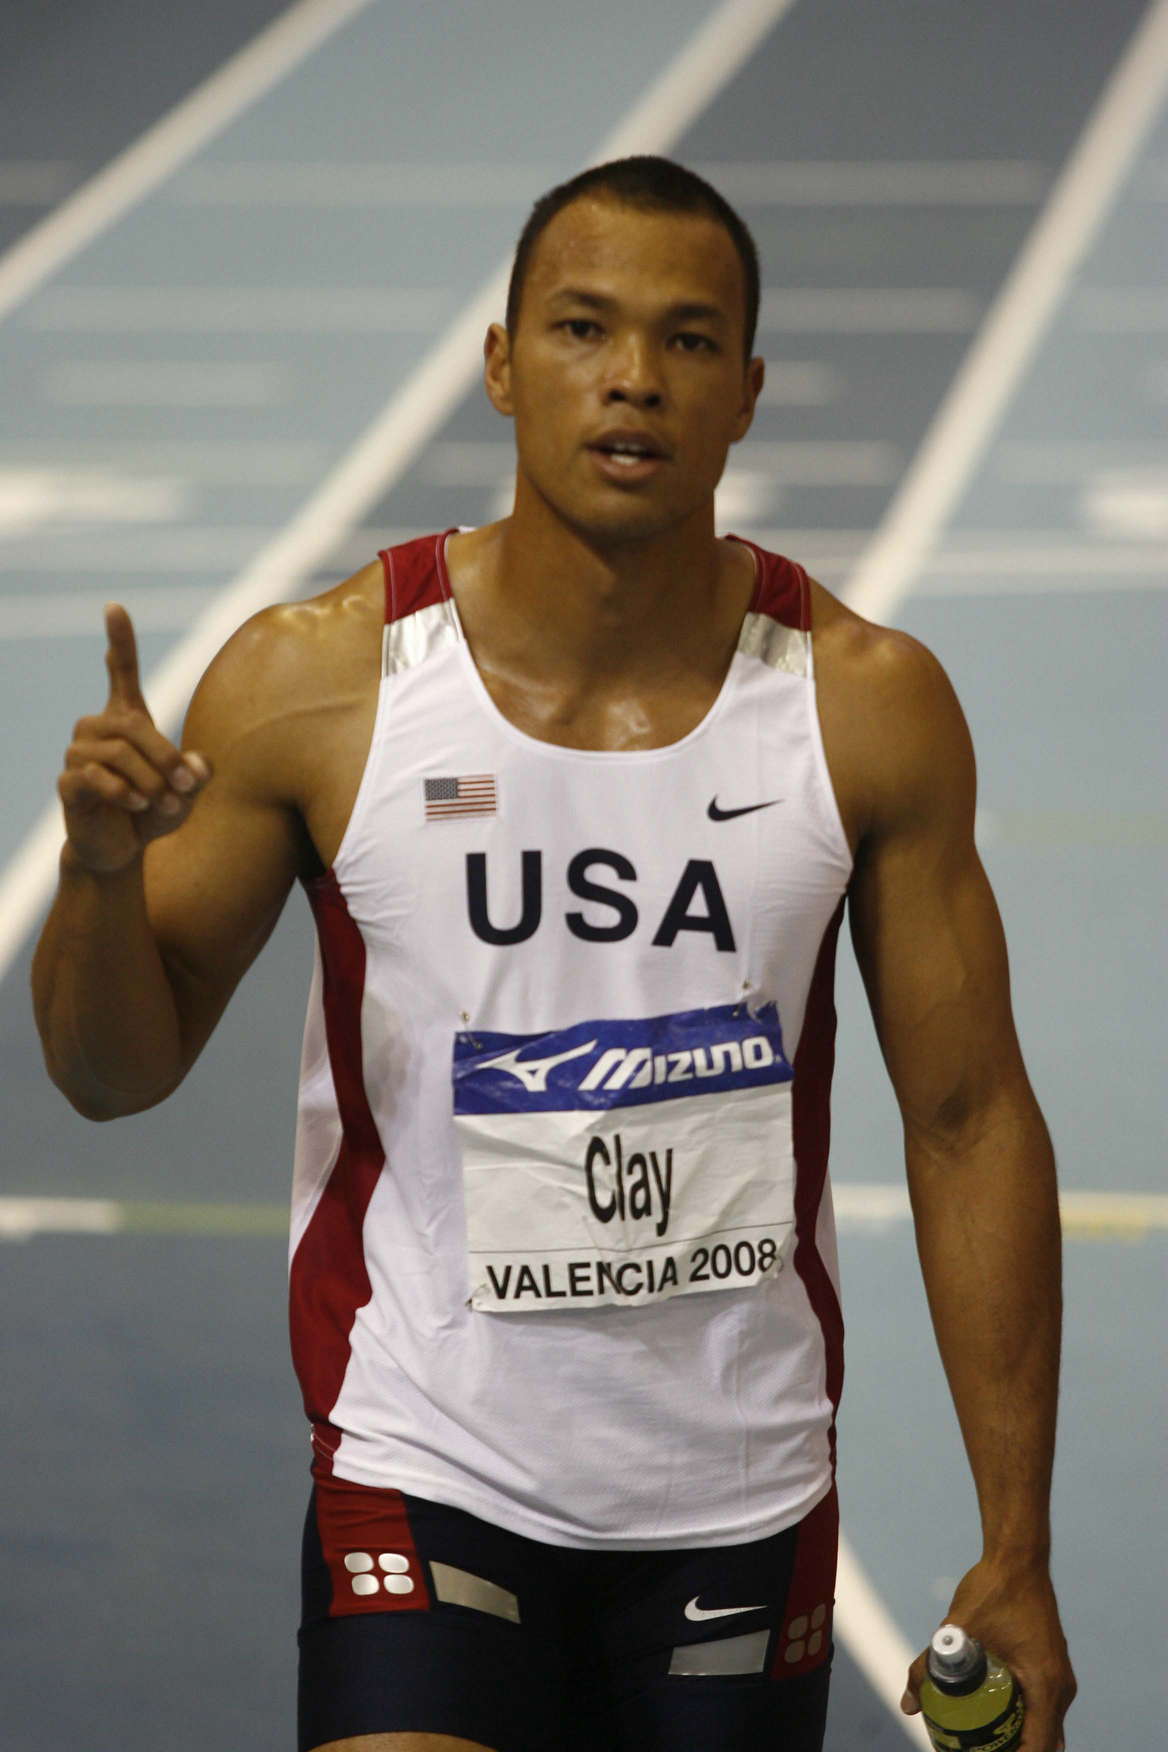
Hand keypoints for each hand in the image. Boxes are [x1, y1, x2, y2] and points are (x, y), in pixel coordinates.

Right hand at [59, 604, 211, 873]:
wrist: (122, 849)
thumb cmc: (155, 810)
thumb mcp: (186, 792)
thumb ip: (196, 774)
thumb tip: (197, 765)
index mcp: (126, 719)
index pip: (120, 672)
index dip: (120, 640)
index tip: (114, 607)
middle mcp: (97, 728)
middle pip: (135, 725)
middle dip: (166, 758)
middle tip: (186, 787)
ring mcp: (78, 753)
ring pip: (119, 753)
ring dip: (150, 781)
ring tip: (164, 802)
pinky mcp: (68, 782)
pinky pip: (97, 778)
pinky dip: (125, 793)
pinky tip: (138, 805)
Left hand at [901, 1558, 1075, 1750]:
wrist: (1018, 1558)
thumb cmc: (992, 1590)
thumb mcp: (955, 1631)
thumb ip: (930, 1668)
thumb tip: (908, 1705)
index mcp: (1045, 1685)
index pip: (1037, 1748)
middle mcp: (1060, 1688)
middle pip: (1043, 1744)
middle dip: (1012, 1751)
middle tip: (976, 1750)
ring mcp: (1060, 1678)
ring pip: (1045, 1728)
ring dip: (1019, 1738)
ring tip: (982, 1742)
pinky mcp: (1052, 1668)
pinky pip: (1043, 1709)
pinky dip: (1024, 1720)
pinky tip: (992, 1716)